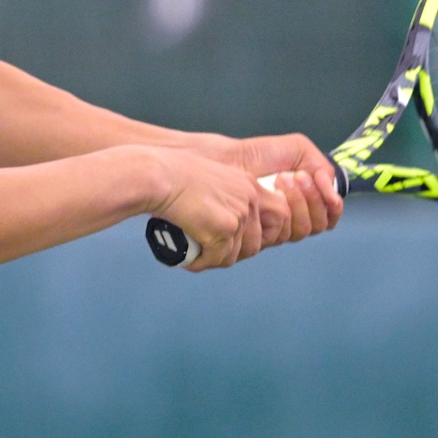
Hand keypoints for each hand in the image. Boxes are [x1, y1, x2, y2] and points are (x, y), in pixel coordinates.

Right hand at [150, 149, 269, 270]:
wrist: (157, 175)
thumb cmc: (172, 175)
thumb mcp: (211, 181)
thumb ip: (226, 198)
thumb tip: (228, 228)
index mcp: (249, 184)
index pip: (280, 214)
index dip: (265, 233)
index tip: (241, 239)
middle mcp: (249, 198)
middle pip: (258, 242)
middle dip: (237, 253)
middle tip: (214, 253)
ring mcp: (239, 214)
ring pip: (236, 254)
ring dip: (216, 259)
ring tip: (196, 255)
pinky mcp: (223, 229)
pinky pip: (217, 258)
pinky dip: (201, 262)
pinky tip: (188, 258)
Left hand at [233, 134, 342, 246]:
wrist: (231, 159)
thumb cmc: (260, 155)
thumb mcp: (300, 151)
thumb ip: (323, 169)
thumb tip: (333, 194)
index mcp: (305, 203)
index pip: (329, 216)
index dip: (331, 203)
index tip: (317, 179)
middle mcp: (293, 219)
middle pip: (318, 225)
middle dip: (312, 199)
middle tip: (297, 176)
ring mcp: (277, 229)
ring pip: (302, 230)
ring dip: (298, 202)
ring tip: (283, 178)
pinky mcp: (261, 237)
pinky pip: (284, 234)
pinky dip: (285, 211)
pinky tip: (274, 191)